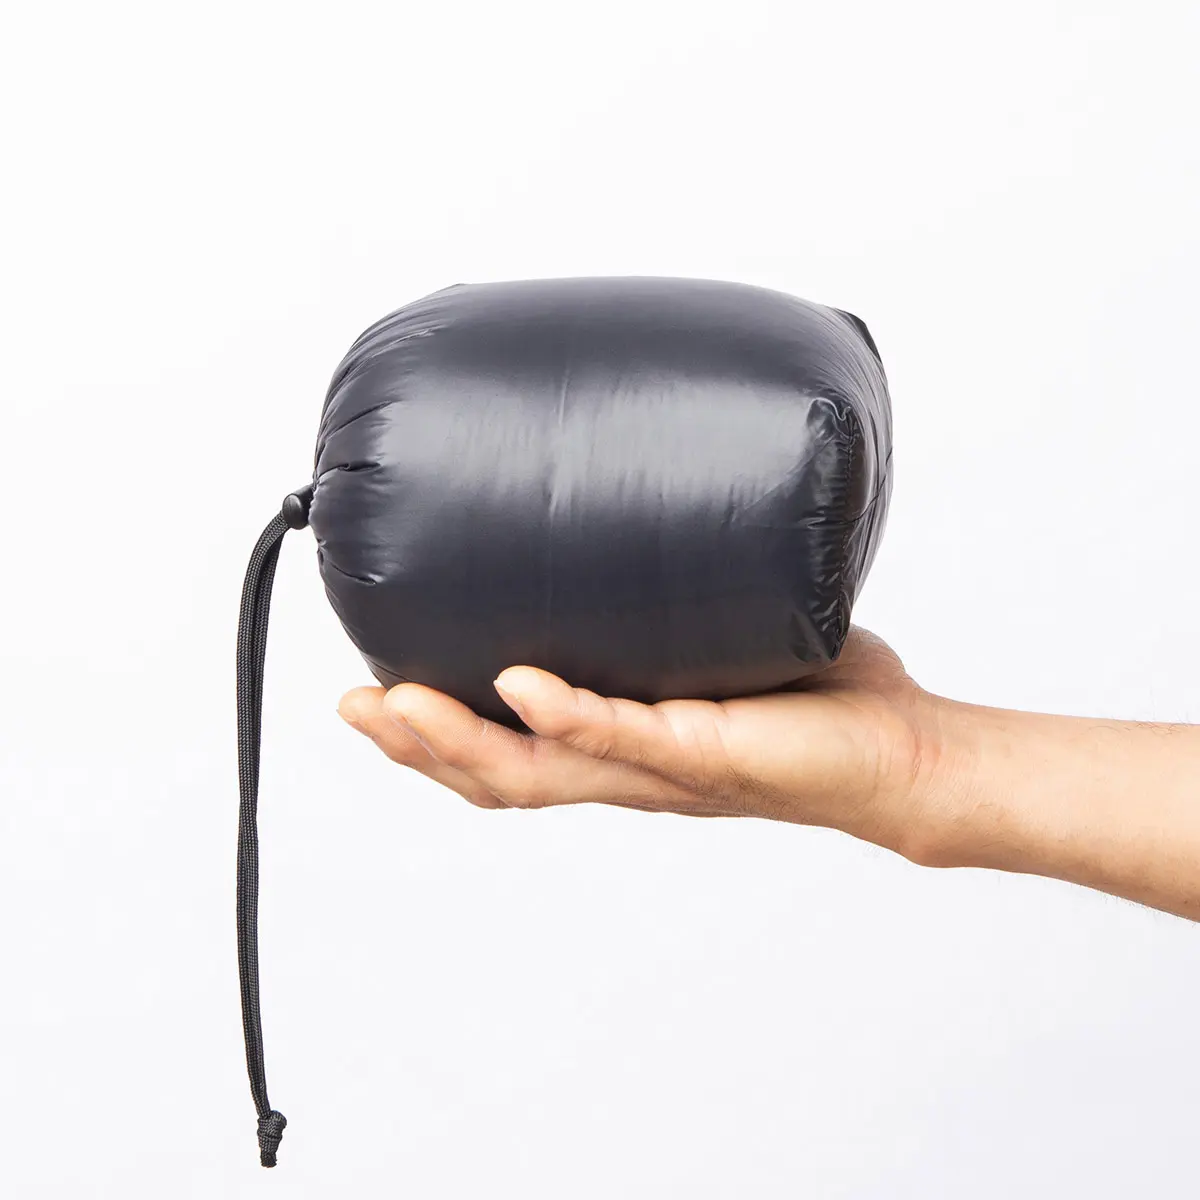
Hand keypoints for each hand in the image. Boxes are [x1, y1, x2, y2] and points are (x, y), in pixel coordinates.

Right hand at [337, 628, 955, 860]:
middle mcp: (626, 768)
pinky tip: (519, 685)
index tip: (375, 690)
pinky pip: (627, 737)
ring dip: (457, 744)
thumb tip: (642, 502)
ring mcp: (663, 765)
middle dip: (416, 748)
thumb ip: (670, 593)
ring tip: (393, 702)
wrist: (901, 751)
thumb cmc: (814, 695)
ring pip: (537, 774)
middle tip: (351, 705)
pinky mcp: (712, 750)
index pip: (507, 757)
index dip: (434, 740)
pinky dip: (569, 715)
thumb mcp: (718, 636)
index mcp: (616, 746)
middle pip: (496, 778)